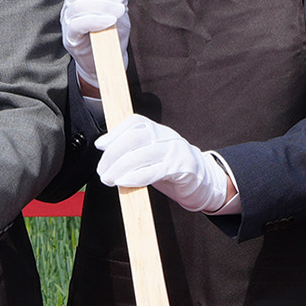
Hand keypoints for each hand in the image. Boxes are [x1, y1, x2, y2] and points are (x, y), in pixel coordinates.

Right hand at [62, 0, 128, 90]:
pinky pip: (78, 24)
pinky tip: (110, 21)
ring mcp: (67, 23)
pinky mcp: (71, 39)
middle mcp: (69, 7)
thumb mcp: (119, 8)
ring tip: (120, 11)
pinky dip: (96, 19)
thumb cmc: (113, 31)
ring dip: (103, 5)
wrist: (110, 60)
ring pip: (77, 5)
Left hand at [97, 116, 233, 213]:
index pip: (135, 123)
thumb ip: (135, 151)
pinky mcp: (180, 168)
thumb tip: (107, 153)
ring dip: (119, 168)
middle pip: (134, 138)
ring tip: (108, 179)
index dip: (115, 132)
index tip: (100, 145)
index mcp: (159, 130)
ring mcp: (175, 150)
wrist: (204, 181)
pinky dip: (135, 177)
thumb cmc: (173, 169)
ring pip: (140, 154)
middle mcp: (167, 136)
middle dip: (112, 154)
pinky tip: (123, 182)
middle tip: (102, 171)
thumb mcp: (153, 155)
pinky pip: (153, 171)